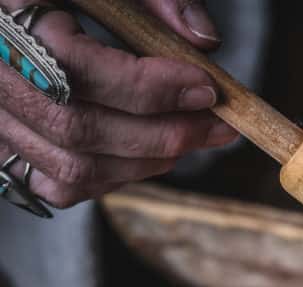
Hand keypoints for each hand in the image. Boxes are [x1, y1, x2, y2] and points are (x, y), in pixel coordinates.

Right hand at [0, 0, 237, 208]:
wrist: (12, 12)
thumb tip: (205, 40)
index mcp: (12, 19)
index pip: (80, 68)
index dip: (150, 87)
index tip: (206, 88)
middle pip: (80, 129)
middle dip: (161, 134)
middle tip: (216, 126)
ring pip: (72, 167)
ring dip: (143, 163)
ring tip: (188, 140)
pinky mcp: (8, 152)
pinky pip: (61, 186)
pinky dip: (113, 179)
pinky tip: (147, 157)